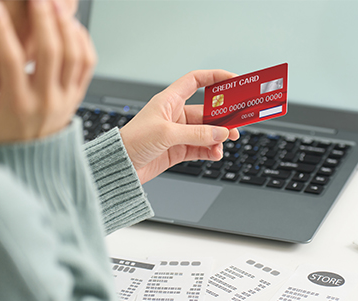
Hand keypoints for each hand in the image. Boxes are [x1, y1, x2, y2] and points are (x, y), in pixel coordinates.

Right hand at [0, 0, 95, 143]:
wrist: (33, 160)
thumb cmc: (2, 136)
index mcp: (17, 104)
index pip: (11, 62)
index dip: (2, 32)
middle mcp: (46, 99)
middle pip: (51, 53)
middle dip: (44, 20)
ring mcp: (66, 97)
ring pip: (74, 56)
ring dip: (66, 26)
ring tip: (55, 5)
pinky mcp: (78, 95)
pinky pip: (88, 65)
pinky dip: (83, 42)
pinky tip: (71, 25)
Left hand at [119, 70, 239, 183]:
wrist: (119, 165)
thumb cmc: (132, 141)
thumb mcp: (166, 134)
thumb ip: (197, 134)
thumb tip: (220, 133)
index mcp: (169, 101)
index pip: (196, 81)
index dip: (215, 78)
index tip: (233, 80)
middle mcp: (175, 115)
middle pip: (207, 110)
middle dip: (223, 117)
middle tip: (238, 122)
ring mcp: (178, 133)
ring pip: (207, 131)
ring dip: (218, 137)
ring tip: (226, 142)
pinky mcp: (178, 149)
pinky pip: (201, 148)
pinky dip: (210, 150)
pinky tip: (215, 154)